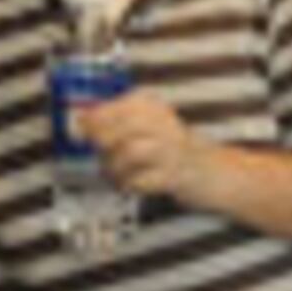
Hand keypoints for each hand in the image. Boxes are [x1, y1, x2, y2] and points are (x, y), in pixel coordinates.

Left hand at [76, 86, 203, 203]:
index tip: (81, 127)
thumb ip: (114, 122)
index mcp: (155, 108)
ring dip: (113, 165)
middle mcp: (166, 125)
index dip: (96, 117)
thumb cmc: (170, 148)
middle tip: (97, 151)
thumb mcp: (146, 126)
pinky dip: (128, 184)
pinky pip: (143, 180)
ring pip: (132, 152)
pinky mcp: (175, 178)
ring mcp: (172, 152)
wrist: (211, 171)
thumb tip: (80, 122)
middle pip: (126, 126)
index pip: (121, 105)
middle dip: (103, 140)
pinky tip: (126, 185)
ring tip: (111, 172)